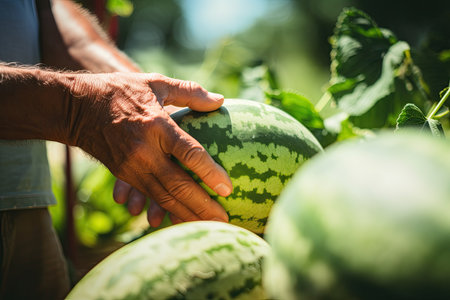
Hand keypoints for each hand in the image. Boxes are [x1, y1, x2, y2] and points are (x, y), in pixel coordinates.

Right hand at [67, 72, 231, 222]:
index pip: (189, 153)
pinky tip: (181, 220)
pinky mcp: (123, 174)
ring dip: (186, 214)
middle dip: (202, 205)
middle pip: (177, 184)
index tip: (228, 188)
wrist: (76, 108)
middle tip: (224, 220)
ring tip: (208, 225)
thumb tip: (220, 101)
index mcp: (156, 125)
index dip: (210, 173)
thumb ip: (189, 92)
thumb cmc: (120, 90)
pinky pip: (149, 196)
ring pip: (163, 197)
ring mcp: (131, 166)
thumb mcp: (155, 83)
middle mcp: (144, 151)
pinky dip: (166, 210)